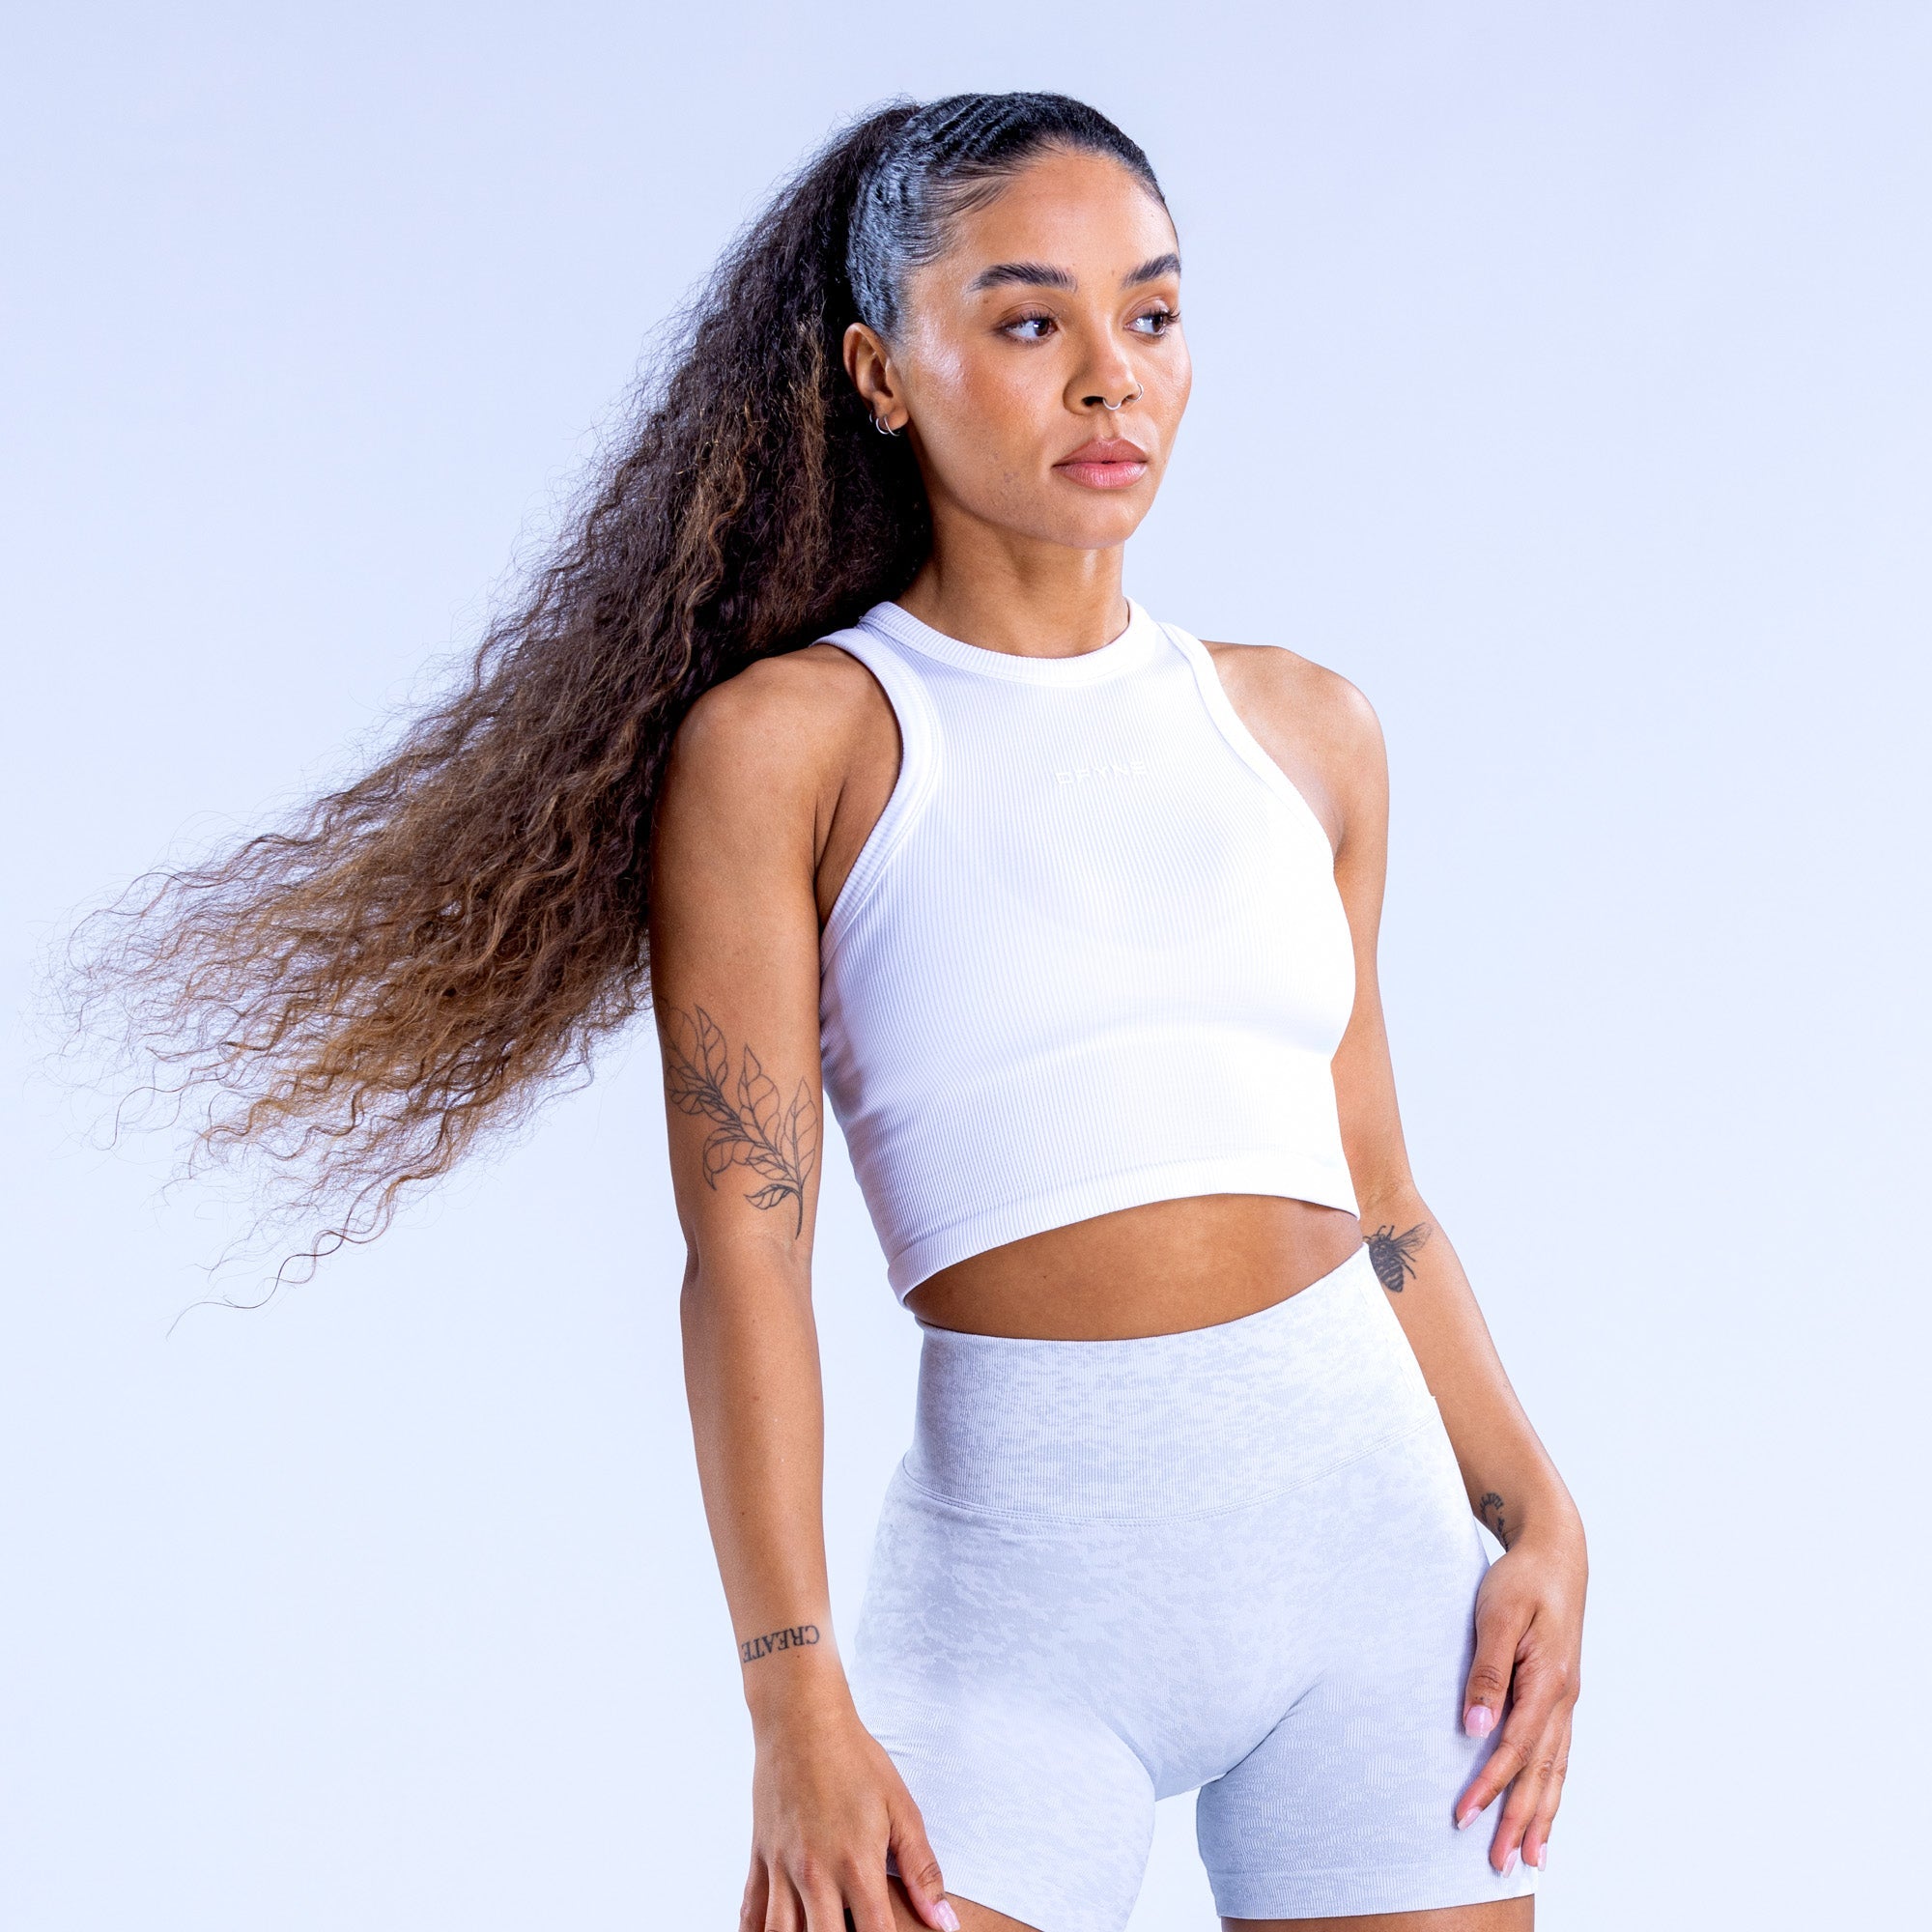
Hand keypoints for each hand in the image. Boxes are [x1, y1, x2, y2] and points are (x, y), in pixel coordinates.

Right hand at [742, 1688, 959, 1931]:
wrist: (802, 1718)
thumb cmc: (854, 1758)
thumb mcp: (900, 1807)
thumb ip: (922, 1869)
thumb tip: (945, 1922)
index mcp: (857, 1866)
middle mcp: (816, 1874)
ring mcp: (782, 1868)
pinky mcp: (759, 1856)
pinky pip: (750, 1910)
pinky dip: (754, 1930)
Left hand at [1454, 1514, 1586, 1873]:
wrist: (1555, 1552)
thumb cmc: (1520, 1579)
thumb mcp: (1497, 1616)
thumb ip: (1487, 1673)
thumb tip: (1474, 1729)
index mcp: (1548, 1681)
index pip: (1514, 1749)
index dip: (1489, 1787)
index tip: (1462, 1817)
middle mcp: (1563, 1698)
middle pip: (1540, 1772)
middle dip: (1520, 1820)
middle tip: (1499, 1864)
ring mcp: (1566, 1699)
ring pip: (1555, 1769)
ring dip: (1542, 1814)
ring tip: (1530, 1858)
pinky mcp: (1560, 1694)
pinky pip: (1559, 1753)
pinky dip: (1552, 1786)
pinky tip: (1545, 1809)